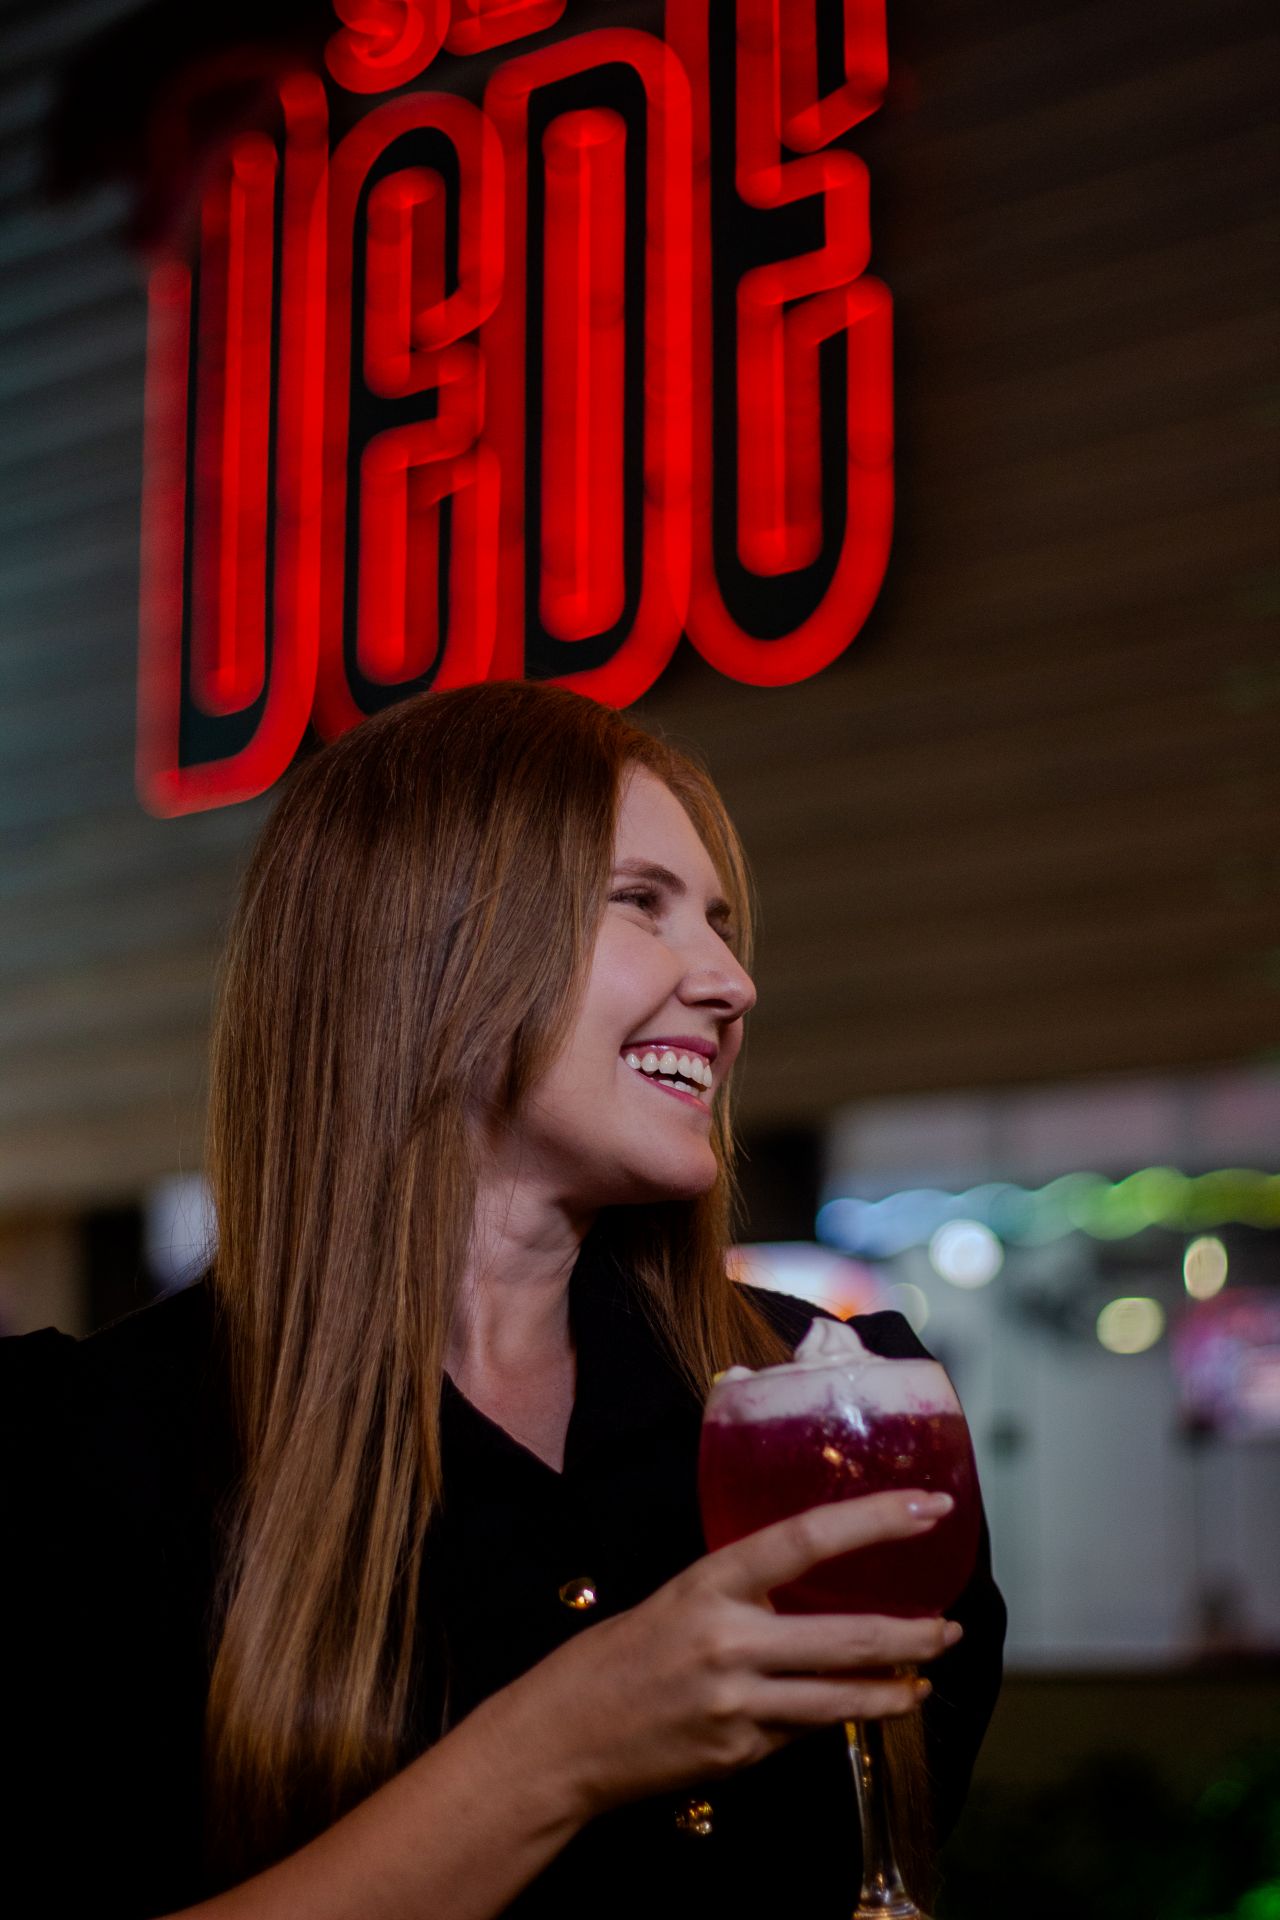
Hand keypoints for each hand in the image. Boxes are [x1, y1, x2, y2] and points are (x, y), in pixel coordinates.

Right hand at [495, 1489, 962, 1818]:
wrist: (562, 1739)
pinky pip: (804, 1730)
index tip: (927, 1507)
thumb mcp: (676, 1599)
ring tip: (924, 1675)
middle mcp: (727, 1642)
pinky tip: (859, 1706)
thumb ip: (740, 1592)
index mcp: (708, 1584)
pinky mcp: (739, 1755)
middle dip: (911, 1634)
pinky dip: (837, 1715)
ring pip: (840, 1697)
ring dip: (895, 1687)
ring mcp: (736, 1706)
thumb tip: (807, 1580)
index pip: (805, 1539)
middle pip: (844, 1636)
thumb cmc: (617, 1657)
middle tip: (949, 1624)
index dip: (873, 1520)